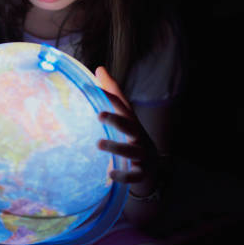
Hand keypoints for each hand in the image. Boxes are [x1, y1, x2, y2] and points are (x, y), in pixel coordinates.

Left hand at [95, 66, 158, 187]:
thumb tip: (99, 68)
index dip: (109, 96)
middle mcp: (138, 136)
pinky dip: (124, 175)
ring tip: (99, 144)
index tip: (91, 88)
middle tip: (99, 115)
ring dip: (116, 146)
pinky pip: (134, 175)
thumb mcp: (123, 118)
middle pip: (129, 125)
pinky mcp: (142, 172)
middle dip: (116, 119)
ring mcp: (142, 154)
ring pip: (131, 150)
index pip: (122, 106)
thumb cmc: (132, 138)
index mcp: (132, 122)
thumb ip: (111, 95)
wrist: (152, 170)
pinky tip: (111, 174)